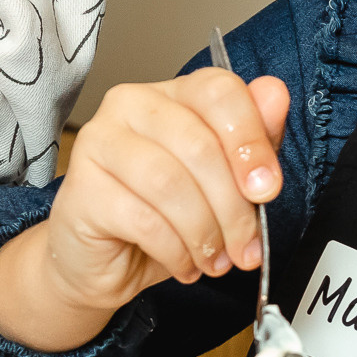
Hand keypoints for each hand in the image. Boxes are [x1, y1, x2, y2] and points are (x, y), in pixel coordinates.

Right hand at [0, 68, 289, 352]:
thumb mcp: (222, 182)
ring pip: (171, 184)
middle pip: (199, 145)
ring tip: (215, 260)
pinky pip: (143, 220)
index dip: (251, 141)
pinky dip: (176, 251)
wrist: (102, 262)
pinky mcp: (82, 187)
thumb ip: (253, 139)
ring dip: (206, 233)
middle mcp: (131, 105)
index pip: (218, 92)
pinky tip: (184, 263)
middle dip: (234, 208)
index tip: (268, 189)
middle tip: (246, 246)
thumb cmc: (163, 216)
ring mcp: (100, 142)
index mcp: (173, 93)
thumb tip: (275, 96)